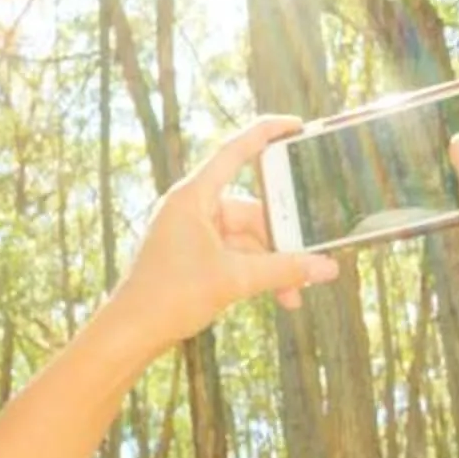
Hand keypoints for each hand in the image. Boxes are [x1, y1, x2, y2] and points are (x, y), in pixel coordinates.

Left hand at [100, 117, 342, 349]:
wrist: (130, 332)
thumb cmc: (169, 296)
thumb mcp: (235, 280)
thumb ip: (285, 270)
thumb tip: (327, 268)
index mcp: (193, 196)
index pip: (235, 150)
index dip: (267, 132)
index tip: (296, 125)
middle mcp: (192, 207)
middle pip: (252, 209)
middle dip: (282, 238)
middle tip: (312, 257)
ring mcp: (192, 232)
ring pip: (247, 238)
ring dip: (272, 264)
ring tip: (295, 293)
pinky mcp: (194, 255)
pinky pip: (235, 254)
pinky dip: (256, 272)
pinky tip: (279, 295)